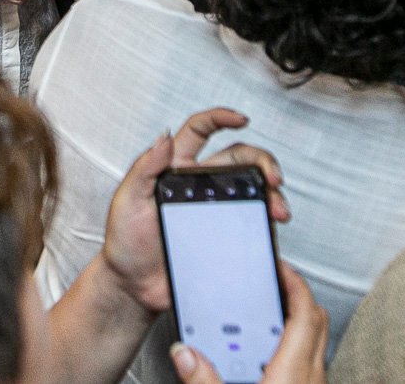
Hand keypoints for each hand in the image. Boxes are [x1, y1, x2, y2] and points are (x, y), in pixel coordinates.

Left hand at [103, 108, 289, 314]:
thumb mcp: (127, 200)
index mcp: (176, 168)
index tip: (242, 120)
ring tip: (278, 211)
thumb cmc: (125, 241)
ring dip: (272, 195)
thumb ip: (144, 168)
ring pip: (252, 190)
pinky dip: (268, 224)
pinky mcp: (225, 236)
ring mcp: (215, 210)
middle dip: (263, 161)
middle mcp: (200, 184)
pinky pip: (252, 226)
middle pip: (239, 158)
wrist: (135, 286)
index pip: (200, 131)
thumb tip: (164, 136)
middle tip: (274, 179)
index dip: (220, 118)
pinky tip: (274, 230)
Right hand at [169, 261, 327, 383]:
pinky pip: (309, 359)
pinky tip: (268, 354)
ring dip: (295, 320)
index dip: (294, 281)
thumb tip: (185, 353)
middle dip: (295, 294)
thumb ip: (203, 379)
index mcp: (294, 371)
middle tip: (273, 281)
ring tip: (267, 315)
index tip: (278, 265)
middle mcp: (310, 377)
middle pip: (315, 319)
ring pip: (315, 340)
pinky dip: (294, 344)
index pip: (305, 310)